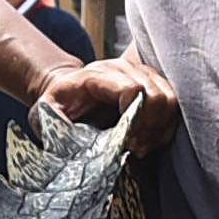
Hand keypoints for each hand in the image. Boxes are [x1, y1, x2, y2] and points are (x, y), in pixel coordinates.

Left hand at [38, 53, 179, 150]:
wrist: (67, 89)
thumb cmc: (58, 104)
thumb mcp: (45, 111)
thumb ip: (52, 120)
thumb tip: (67, 135)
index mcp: (99, 75)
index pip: (133, 89)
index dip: (136, 119)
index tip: (126, 141)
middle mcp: (125, 69)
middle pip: (156, 95)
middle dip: (149, 128)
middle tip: (134, 149)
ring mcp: (142, 74)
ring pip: (170, 100)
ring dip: (159, 129)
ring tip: (140, 147)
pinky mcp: (153, 84)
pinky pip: (173, 106)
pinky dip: (164, 128)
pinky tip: (147, 141)